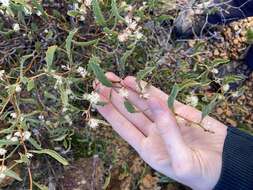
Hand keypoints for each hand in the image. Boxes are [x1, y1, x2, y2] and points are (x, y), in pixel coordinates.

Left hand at [94, 72, 226, 189]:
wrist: (228, 166)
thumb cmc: (201, 173)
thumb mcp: (181, 160)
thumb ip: (167, 131)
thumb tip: (153, 101)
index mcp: (147, 148)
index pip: (123, 127)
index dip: (109, 112)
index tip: (96, 98)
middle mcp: (153, 132)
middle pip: (129, 112)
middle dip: (114, 96)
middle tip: (100, 81)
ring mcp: (165, 120)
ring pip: (143, 102)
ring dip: (128, 90)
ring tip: (113, 77)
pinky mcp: (180, 111)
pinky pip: (163, 98)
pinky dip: (149, 89)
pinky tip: (135, 81)